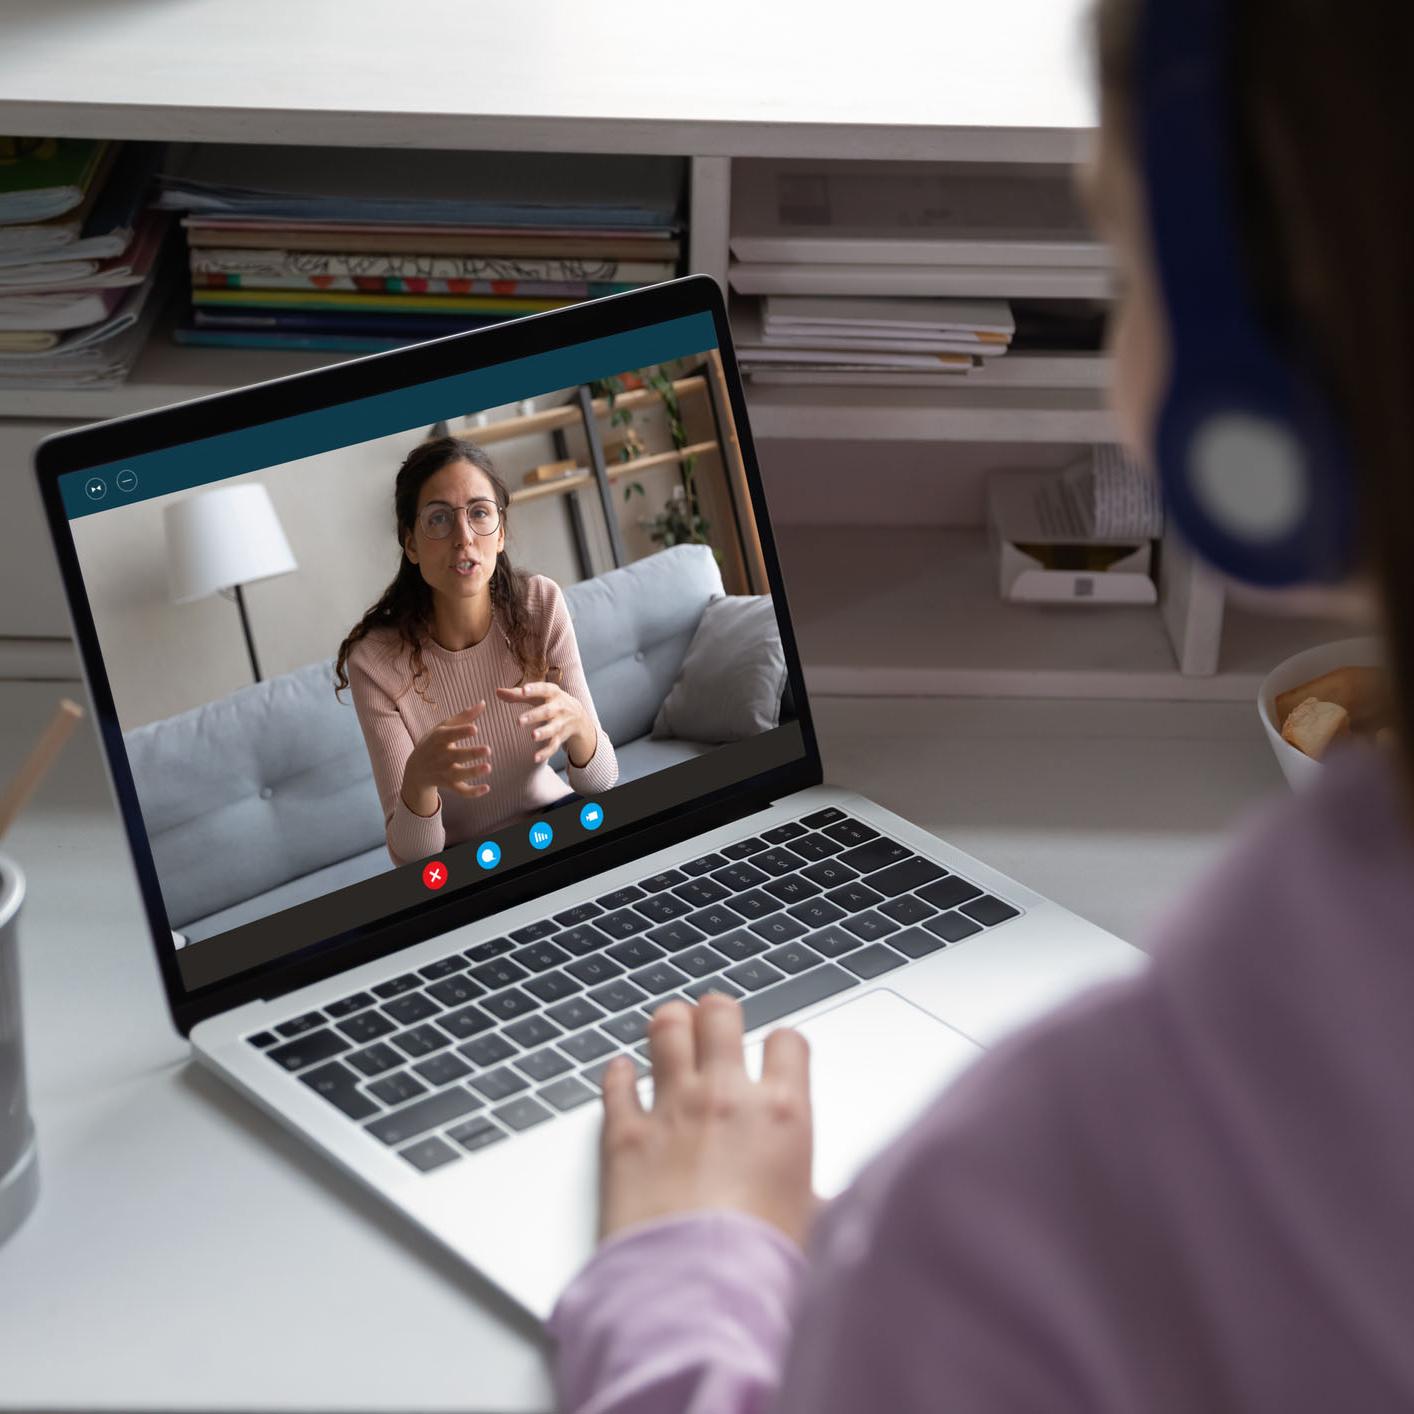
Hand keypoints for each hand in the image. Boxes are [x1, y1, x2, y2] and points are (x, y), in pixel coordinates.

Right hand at [400, 702, 492, 816]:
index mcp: (439, 739)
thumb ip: (463, 717)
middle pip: (456, 756)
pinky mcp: (449, 785)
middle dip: (471, 754)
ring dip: (473, 772)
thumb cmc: (433, 744)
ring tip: (488, 767)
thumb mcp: (443, 728)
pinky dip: (472, 792)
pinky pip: (460, 791)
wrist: (415, 771)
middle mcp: (441, 757)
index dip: (461, 732)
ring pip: (459, 775)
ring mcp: (444, 772)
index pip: (450, 735)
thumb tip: (483, 703)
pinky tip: (487, 788)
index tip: (475, 729)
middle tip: (488, 749)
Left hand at [495, 680, 594, 767]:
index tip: (524, 690)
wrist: (578, 716)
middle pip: (547, 712)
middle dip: (534, 716)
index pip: (544, 689)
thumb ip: (518, 694)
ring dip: (543, 733)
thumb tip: (497, 692)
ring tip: (533, 736)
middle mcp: (559, 708)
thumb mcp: (538, 696)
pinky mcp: (561, 737)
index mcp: (553, 693)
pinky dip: (545, 753)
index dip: (534, 689)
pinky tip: (535, 758)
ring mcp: (561, 723)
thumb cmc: (550, 702)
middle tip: (519, 721)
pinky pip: (554, 746)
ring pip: (553, 729)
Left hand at [598, 995, 818, 1250]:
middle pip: (720, 1014)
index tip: (775, 1059)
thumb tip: (820, 1210)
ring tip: (671, 1036)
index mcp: (783, 1113)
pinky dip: (619, 1074)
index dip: (781, 1047)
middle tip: (715, 1030)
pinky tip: (625, 1077)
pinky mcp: (623, 1132)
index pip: (788, 1042)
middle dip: (717, 1017)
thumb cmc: (760, 1268)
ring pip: (666, 1026)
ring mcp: (672, 1108)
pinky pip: (616, 1080)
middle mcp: (727, 1097)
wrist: (698, 1299)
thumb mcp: (813, 1227)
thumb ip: (813, 1200)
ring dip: (669, 1027)